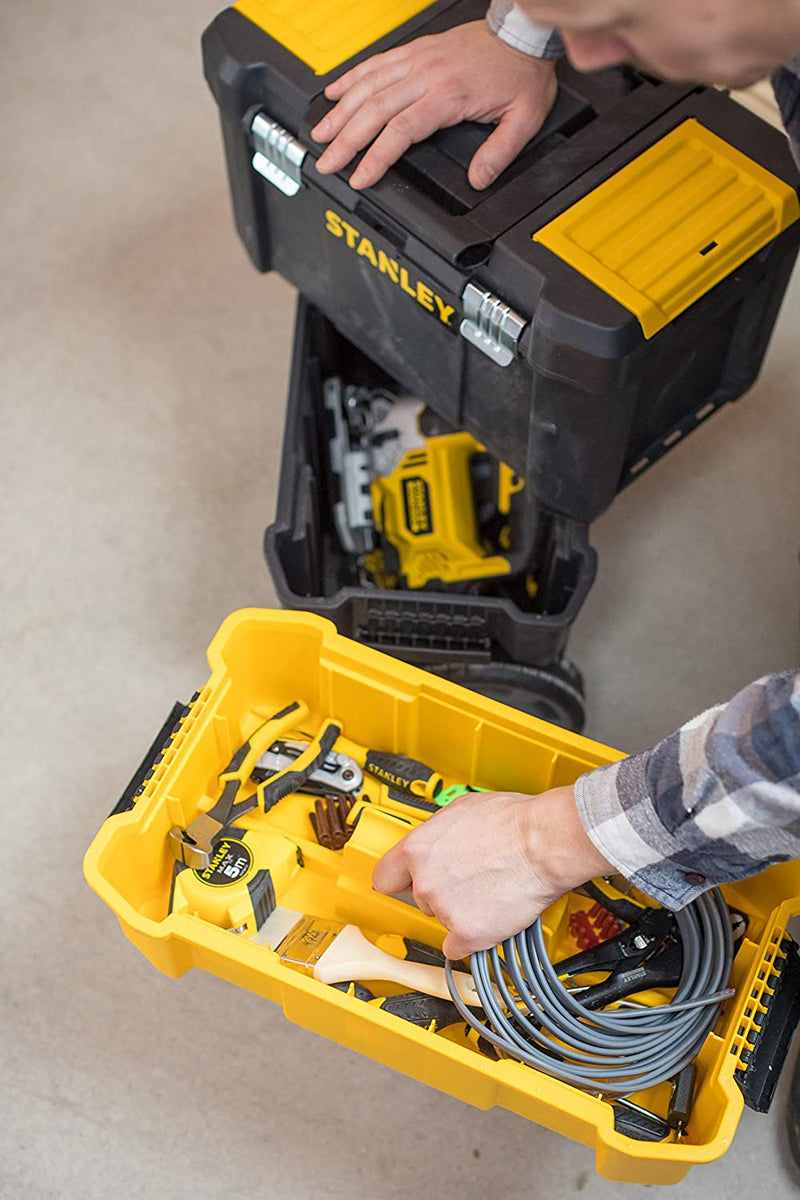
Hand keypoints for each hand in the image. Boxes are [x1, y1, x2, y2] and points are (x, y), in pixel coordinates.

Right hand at [312, 21, 557, 190]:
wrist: (522, 32)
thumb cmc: (521, 72)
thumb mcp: (523, 119)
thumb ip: (499, 153)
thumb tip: (478, 180)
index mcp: (449, 95)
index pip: (400, 131)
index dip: (376, 157)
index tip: (360, 177)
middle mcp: (427, 74)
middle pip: (374, 110)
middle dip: (345, 140)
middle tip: (326, 162)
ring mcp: (418, 59)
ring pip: (368, 85)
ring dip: (340, 111)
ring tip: (321, 134)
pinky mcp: (416, 50)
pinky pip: (377, 63)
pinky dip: (352, 78)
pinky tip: (335, 92)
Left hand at [372, 785, 612, 959]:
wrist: (544, 843)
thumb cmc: (511, 822)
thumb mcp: (460, 811)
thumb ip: (436, 835)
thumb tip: (434, 843)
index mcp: (417, 849)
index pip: (384, 878)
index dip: (398, 881)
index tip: (404, 884)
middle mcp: (424, 881)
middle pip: (420, 898)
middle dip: (441, 891)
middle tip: (469, 878)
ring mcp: (444, 909)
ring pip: (442, 919)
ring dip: (460, 911)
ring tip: (489, 889)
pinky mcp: (467, 933)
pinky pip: (457, 947)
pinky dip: (472, 938)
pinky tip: (489, 918)